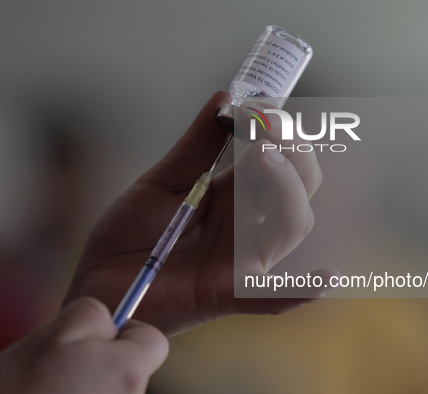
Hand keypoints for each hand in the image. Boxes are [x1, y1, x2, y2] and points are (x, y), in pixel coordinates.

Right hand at [0, 297, 167, 393]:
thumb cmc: (16, 392)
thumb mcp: (53, 335)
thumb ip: (93, 315)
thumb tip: (110, 322)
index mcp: (128, 372)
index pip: (154, 341)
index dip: (127, 332)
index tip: (95, 339)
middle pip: (132, 369)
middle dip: (103, 362)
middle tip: (61, 369)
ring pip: (113, 391)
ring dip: (89, 387)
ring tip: (50, 393)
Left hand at [62, 91, 335, 336]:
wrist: (100, 280)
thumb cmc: (130, 233)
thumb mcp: (161, 182)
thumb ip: (196, 145)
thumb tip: (226, 94)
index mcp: (234, 193)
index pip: (277, 156)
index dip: (276, 129)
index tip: (259, 106)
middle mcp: (247, 223)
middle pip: (298, 187)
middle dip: (293, 153)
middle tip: (268, 128)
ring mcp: (243, 258)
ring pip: (292, 223)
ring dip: (289, 189)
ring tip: (265, 155)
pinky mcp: (229, 292)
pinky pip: (272, 296)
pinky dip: (300, 290)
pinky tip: (327, 276)